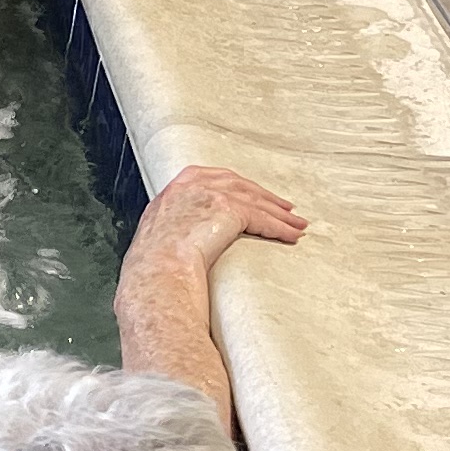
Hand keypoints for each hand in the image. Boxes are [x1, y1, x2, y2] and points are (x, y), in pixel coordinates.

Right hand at [123, 163, 306, 282]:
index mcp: (178, 187)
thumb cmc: (153, 263)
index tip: (253, 194)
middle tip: (284, 208)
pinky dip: (280, 229)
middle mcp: (196, 185)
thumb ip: (174, 223)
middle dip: (265, 198)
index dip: (241, 188)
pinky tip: (291, 236)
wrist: (155, 271)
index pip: (217, 179)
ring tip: (296, 224)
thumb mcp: (157, 231)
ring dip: (280, 215)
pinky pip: (263, 220)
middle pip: (242, 186)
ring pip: (256, 202)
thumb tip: (183, 235)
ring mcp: (213, 195)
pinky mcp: (230, 211)